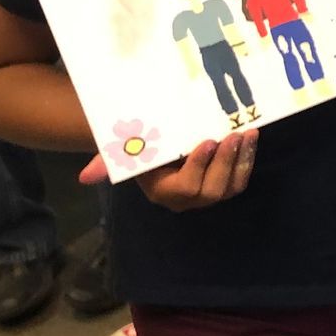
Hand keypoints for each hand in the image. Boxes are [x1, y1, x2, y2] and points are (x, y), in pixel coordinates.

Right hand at [80, 130, 258, 210]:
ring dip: (241, 160)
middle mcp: (187, 200)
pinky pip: (239, 180)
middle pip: (211, 190)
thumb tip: (84, 176)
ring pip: (229, 187)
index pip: (185, 188)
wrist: (155, 148)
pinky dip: (247, 161)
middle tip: (232, 135)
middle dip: (225, 162)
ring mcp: (207, 195)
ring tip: (247, 135)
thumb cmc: (139, 150)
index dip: (199, 166)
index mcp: (163, 193)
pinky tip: (251, 139)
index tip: (208, 141)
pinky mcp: (223, 186)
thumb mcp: (123, 153)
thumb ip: (107, 162)